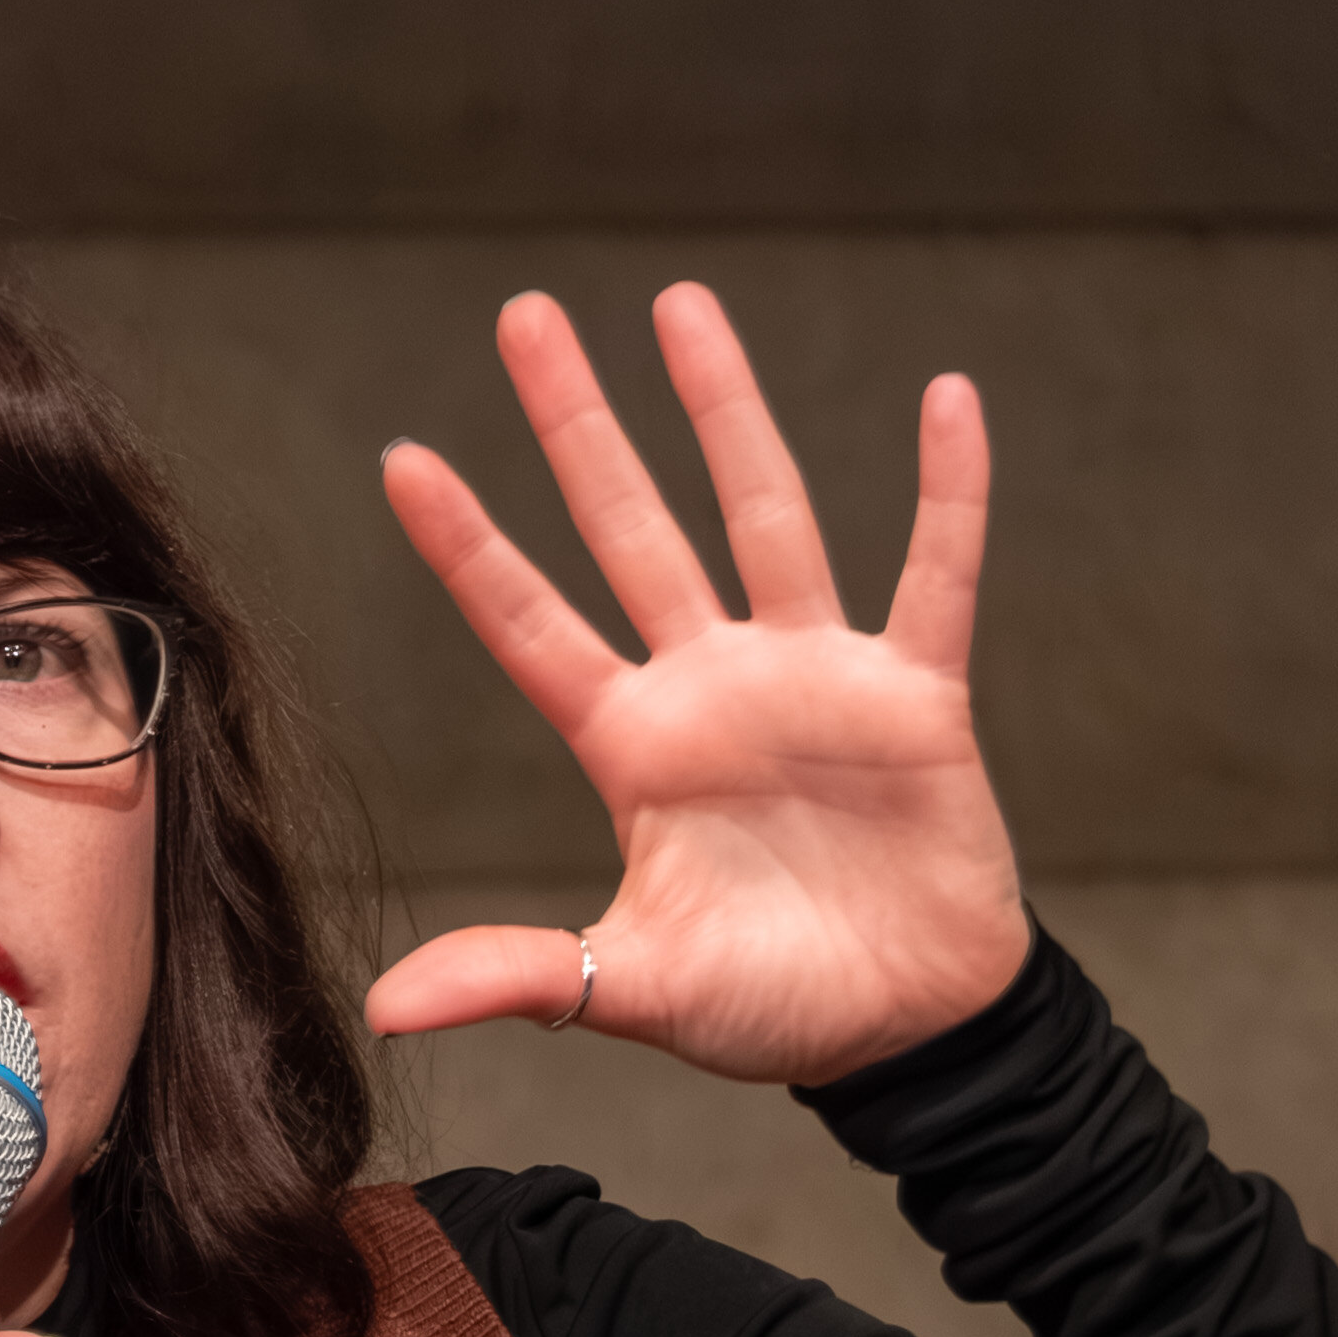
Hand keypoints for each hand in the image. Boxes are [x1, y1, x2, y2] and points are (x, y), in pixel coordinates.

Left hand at [367, 280, 1032, 1096]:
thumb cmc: (775, 1009)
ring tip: (679, 305)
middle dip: (578, 425)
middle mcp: (714, 688)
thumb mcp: (636, 991)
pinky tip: (947, 398)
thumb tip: (386, 1011)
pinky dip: (951, 493)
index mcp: (637, 750)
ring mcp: (813, 677)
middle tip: (525, 315)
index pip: (531, 628)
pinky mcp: (914, 694)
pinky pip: (935, 574)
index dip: (470, 549)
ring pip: (765, 513)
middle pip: (631, 528)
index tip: (401, 458)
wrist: (908, 1032)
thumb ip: (521, 976)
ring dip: (726, 411)